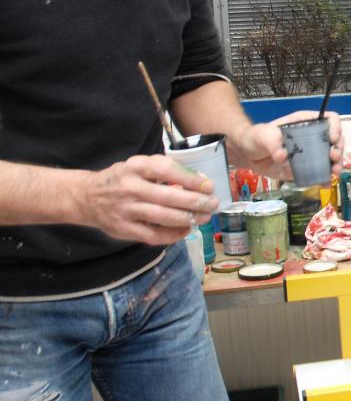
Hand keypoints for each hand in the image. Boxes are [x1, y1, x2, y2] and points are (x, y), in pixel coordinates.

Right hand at [75, 155, 218, 245]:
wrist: (86, 197)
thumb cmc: (122, 179)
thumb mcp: (139, 166)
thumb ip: (165, 170)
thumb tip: (199, 180)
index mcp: (135, 167)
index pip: (167, 170)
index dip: (191, 179)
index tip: (209, 186)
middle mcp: (130, 187)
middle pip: (169, 197)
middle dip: (196, 202)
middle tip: (213, 205)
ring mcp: (125, 210)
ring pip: (163, 217)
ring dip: (188, 219)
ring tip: (203, 218)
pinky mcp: (123, 229)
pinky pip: (153, 235)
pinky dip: (173, 235)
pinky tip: (185, 230)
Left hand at [229, 111, 343, 180]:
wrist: (249, 155)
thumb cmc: (256, 138)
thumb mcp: (262, 135)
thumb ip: (271, 141)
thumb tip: (282, 155)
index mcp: (307, 122)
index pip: (329, 119)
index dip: (335, 127)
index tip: (332, 139)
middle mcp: (314, 137)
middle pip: (336, 140)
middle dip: (339, 150)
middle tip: (333, 159)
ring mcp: (312, 153)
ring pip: (333, 157)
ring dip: (337, 165)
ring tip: (333, 174)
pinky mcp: (308, 168)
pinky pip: (322, 172)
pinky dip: (326, 179)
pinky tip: (325, 184)